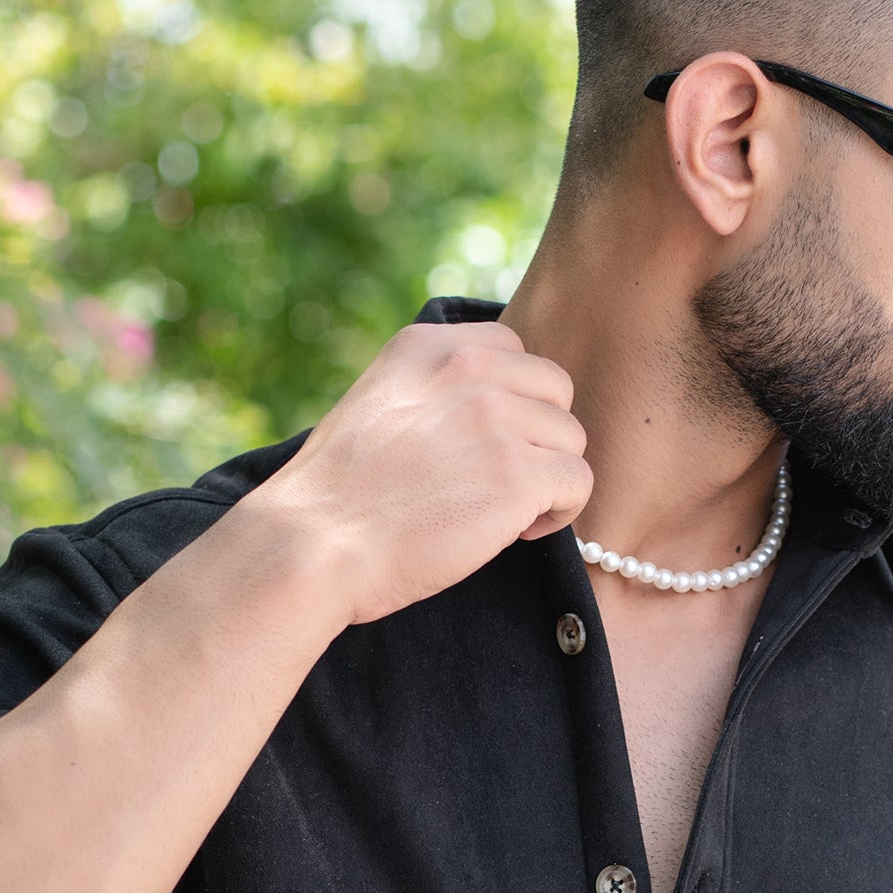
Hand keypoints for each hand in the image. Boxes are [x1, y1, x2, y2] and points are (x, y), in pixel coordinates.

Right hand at [235, 321, 591, 626]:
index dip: (514, 401)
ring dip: (548, 479)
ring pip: (570, 439)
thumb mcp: (378, 406)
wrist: (313, 547)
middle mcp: (466, 368)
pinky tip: (517, 532)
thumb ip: (434, 391)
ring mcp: (495, 418)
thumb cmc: (340, 498)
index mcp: (427, 345)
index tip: (485, 444)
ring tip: (504, 512)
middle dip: (538, 437)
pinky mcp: (517, 474)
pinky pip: (578, 482)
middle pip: (555, 390)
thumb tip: (497, 409)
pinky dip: (560, 513)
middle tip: (500, 483)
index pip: (513, 349)